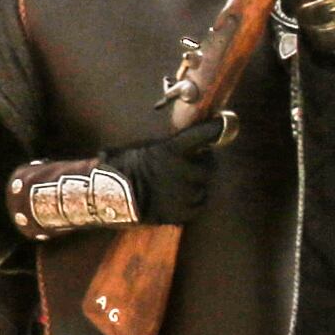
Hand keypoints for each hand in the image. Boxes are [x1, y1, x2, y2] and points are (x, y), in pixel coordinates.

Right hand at [110, 116, 231, 223]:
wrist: (109, 198)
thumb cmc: (123, 169)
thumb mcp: (145, 148)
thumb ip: (172, 146)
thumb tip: (194, 140)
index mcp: (173, 149)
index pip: (204, 134)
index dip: (216, 128)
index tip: (224, 122)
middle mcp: (184, 170)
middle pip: (208, 166)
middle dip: (200, 165)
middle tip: (187, 166)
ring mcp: (184, 193)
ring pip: (203, 188)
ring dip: (194, 186)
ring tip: (175, 186)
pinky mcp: (182, 213)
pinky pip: (197, 206)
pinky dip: (190, 203)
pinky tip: (175, 200)